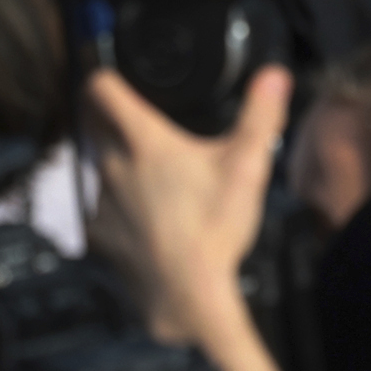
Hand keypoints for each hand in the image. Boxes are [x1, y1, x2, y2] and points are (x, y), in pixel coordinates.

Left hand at [83, 66, 291, 370]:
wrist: (188, 297)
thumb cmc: (215, 230)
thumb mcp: (247, 167)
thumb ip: (261, 116)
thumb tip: (274, 74)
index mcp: (143, 140)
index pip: (101, 88)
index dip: (104, 76)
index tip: (113, 77)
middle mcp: (112, 164)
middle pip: (95, 125)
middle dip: (108, 118)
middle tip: (137, 123)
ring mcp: (101, 200)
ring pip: (98, 167)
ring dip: (116, 164)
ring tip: (151, 177)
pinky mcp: (99, 233)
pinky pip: (101, 207)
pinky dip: (117, 206)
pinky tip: (145, 217)